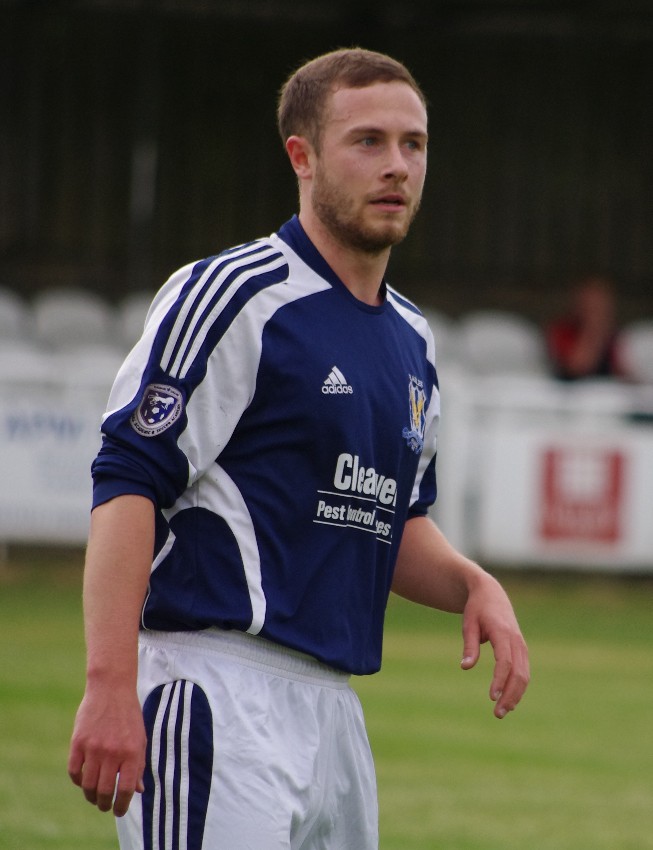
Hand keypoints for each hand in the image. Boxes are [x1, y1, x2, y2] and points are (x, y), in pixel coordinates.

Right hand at [68, 685, 146, 816]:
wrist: (111, 688)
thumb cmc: (129, 716)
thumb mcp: (140, 739)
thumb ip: (139, 765)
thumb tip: (137, 790)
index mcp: (132, 752)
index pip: (125, 789)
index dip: (122, 805)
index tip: (119, 811)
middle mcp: (113, 752)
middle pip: (104, 791)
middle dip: (104, 804)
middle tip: (104, 806)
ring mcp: (94, 748)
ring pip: (87, 785)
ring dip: (90, 796)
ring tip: (94, 797)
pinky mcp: (78, 742)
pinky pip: (74, 771)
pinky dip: (78, 780)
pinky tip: (83, 780)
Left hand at [460, 573, 529, 718]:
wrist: (492, 594)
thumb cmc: (476, 609)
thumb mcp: (468, 624)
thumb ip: (469, 646)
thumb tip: (465, 667)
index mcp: (503, 632)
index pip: (505, 661)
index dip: (500, 680)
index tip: (492, 697)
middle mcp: (516, 640)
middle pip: (518, 672)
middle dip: (510, 694)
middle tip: (497, 713)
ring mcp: (521, 646)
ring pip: (524, 674)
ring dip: (516, 695)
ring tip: (502, 712)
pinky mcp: (521, 650)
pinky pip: (523, 672)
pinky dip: (518, 688)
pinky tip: (509, 701)